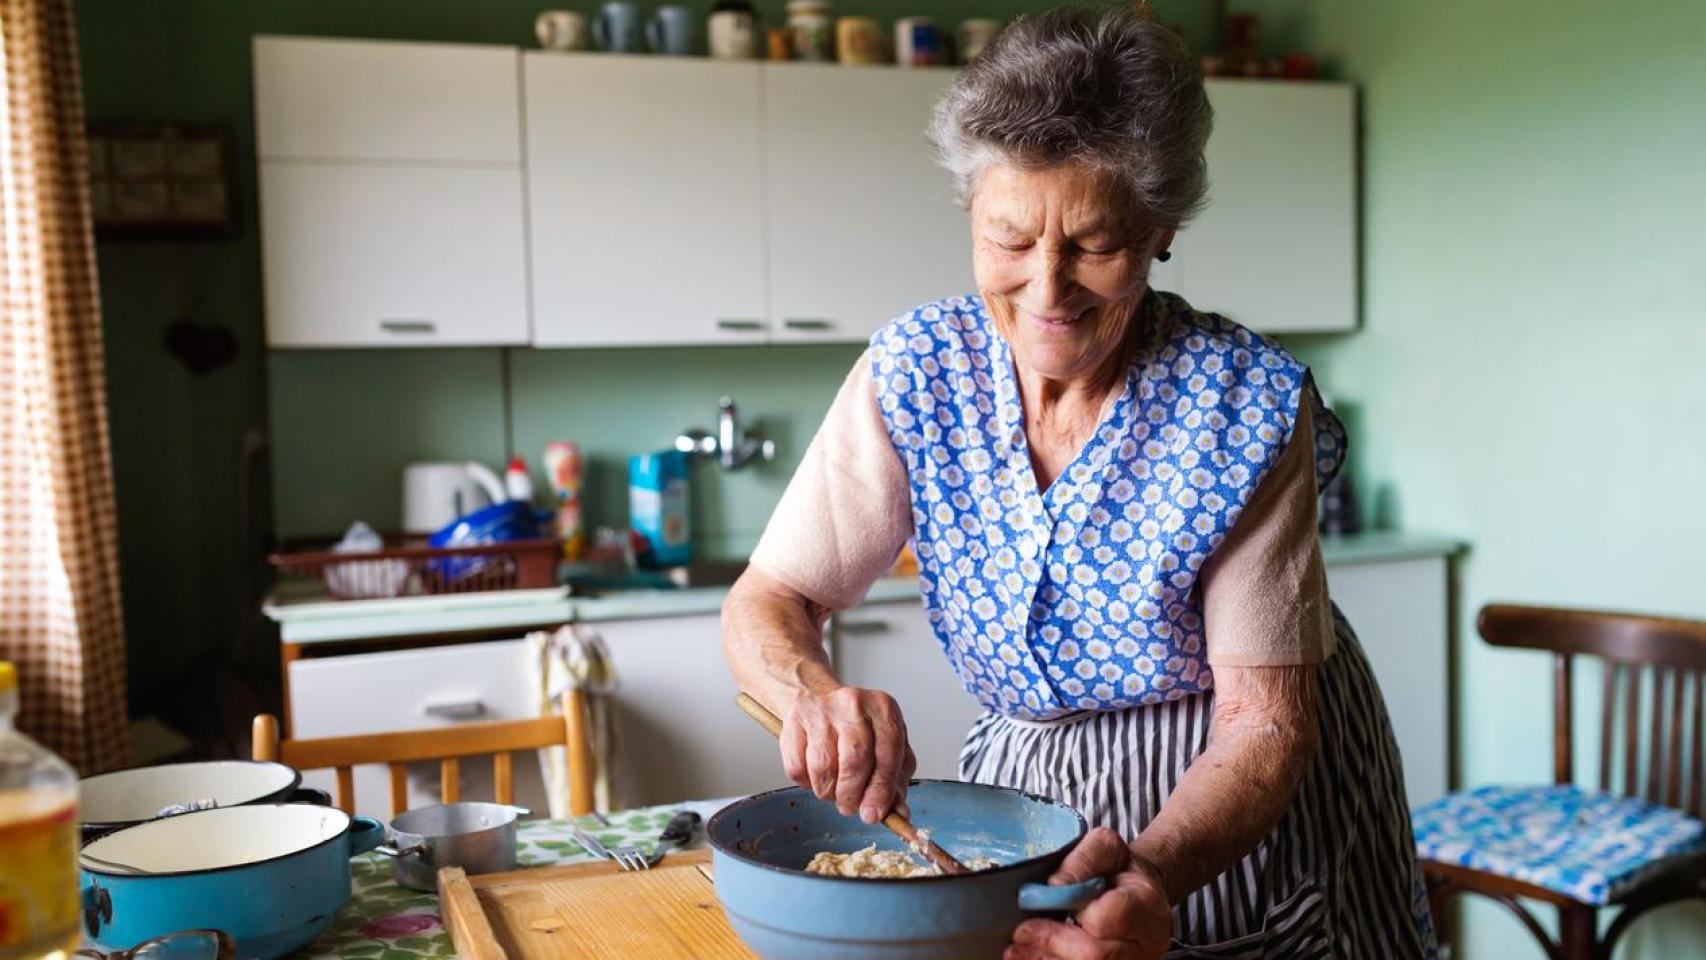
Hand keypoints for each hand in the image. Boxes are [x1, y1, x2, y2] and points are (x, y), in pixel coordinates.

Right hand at [780, 684, 916, 822]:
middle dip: (851, 794)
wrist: (818, 698)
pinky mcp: (794, 720)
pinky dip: (806, 782)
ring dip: (828, 790)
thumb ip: (895, 782)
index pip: (888, 755)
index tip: (873, 814)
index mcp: (883, 710)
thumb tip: (899, 813)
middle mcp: (854, 705)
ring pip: (823, 765)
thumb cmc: (858, 727)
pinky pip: (797, 766)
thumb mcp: (886, 747)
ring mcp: (822, 711)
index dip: (880, 791)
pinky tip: (815, 776)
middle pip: (854, 760)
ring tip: (833, 789)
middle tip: (850, 806)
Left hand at [1005, 827, 1171, 959]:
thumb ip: (1082, 860)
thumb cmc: (1121, 868)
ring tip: (1017, 950)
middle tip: (1021, 933)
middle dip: (1052, 944)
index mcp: (1145, 904)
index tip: (1038, 905)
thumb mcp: (1106, 847)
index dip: (1072, 911)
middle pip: (1097, 955)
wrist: (1139, 890)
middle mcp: (1146, 941)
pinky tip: (1031, 956)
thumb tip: (1055, 886)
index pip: (1104, 917)